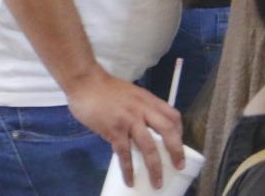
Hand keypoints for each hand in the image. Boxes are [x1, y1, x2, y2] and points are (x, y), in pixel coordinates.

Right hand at [66, 69, 183, 189]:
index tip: (178, 144)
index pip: (173, 115)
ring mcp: (129, 119)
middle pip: (167, 130)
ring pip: (149, 146)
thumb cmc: (104, 87)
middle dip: (176, 151)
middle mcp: (142, 109)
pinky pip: (124, 153)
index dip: (179, 132)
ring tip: (157, 183)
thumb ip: (138, 109)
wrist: (85, 81)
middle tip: (179, 166)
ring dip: (155, 167)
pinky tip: (129, 180)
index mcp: (148, 100)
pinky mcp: (114, 129)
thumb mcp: (130, 94)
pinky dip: (128, 169)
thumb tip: (141, 130)